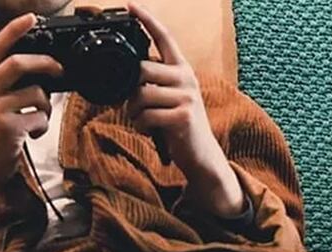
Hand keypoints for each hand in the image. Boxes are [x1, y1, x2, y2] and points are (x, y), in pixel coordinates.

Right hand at [0, 13, 63, 237]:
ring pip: (36, 95)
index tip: (32, 18)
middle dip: (45, 63)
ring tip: (39, 119)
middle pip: (18, 63)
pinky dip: (43, 127)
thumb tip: (40, 73)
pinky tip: (32, 135)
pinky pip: (39, 119)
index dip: (15, 30)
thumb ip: (4, 86)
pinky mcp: (8, 127)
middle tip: (59, 68)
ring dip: (46, 107)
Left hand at [127, 2, 246, 216]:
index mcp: (183, 70)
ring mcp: (186, 97)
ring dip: (133, 111)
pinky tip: (148, 130)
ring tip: (139, 121)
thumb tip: (130, 77)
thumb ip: (157, 83)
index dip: (148, 20)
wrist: (202, 155)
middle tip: (131, 106)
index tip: (131, 5)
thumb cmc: (181, 127)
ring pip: (142, 94)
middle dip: (130, 90)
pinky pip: (148, 115)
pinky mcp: (182, 117)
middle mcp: (186, 78)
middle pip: (143, 69)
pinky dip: (141, 125)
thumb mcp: (171, 99)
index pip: (165, 38)